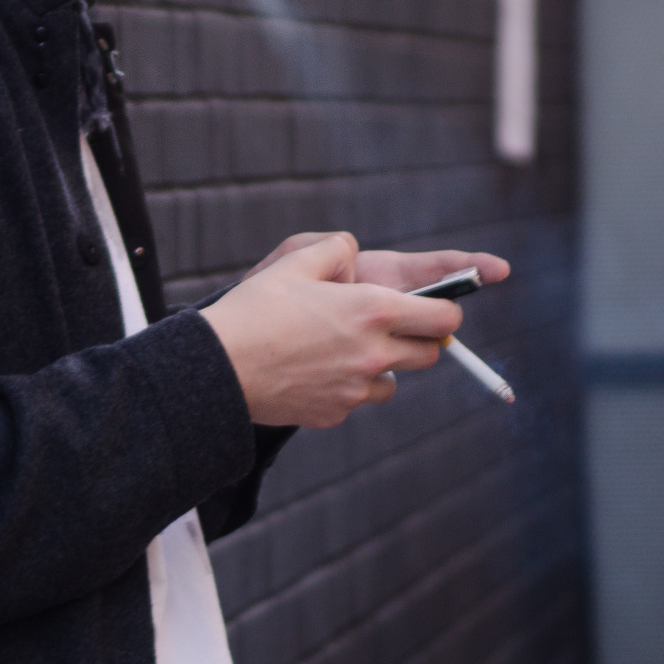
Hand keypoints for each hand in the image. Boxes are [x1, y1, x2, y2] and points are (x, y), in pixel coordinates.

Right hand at [203, 233, 464, 427]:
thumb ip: (335, 249)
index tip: (430, 307)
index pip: (445, 317)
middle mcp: (374, 353)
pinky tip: (313, 370)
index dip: (444, 309)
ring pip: (393, 381)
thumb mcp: (294, 262)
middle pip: (431, 354)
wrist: (218, 368)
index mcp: (373, 311)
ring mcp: (356, 389)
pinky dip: (346, 387)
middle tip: (387, 326)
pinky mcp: (334, 413)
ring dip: (382, 366)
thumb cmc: (254, 311)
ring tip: (344, 349)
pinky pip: (356, 400)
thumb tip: (352, 254)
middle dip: (418, 339)